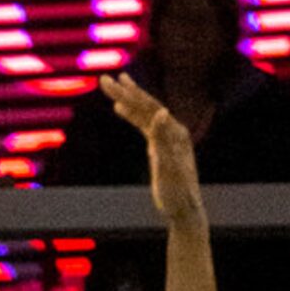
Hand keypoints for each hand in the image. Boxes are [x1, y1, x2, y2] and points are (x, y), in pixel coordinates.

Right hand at [99, 72, 203, 223]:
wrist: (185, 210)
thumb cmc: (176, 192)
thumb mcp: (168, 166)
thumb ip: (164, 138)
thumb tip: (161, 111)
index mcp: (173, 131)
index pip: (148, 107)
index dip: (130, 94)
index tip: (113, 81)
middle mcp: (172, 130)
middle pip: (146, 106)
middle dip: (125, 92)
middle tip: (105, 79)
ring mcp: (167, 138)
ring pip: (145, 113)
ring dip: (129, 100)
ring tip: (115, 86)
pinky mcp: (161, 147)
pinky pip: (144, 126)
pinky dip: (132, 116)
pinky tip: (121, 112)